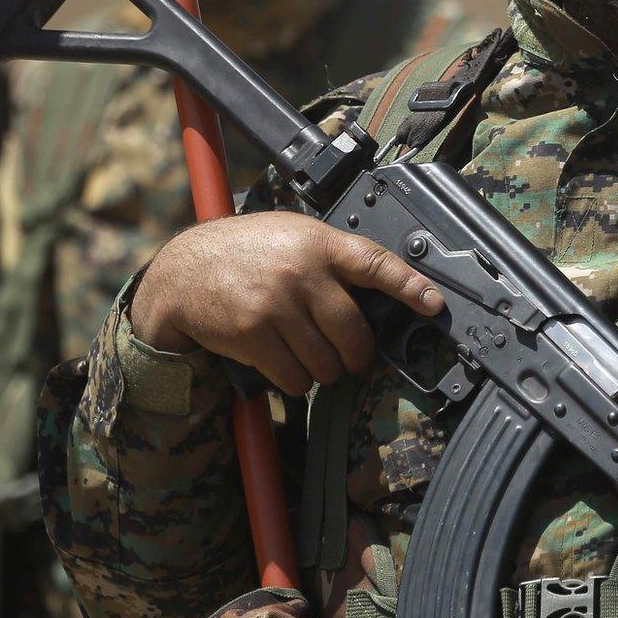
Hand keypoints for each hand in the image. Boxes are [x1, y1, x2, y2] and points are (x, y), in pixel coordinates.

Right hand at [129, 211, 444, 395]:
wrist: (183, 273)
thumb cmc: (244, 253)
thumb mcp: (291, 235)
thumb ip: (329, 258)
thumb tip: (378, 294)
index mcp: (317, 243)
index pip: (375, 262)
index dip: (409, 285)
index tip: (434, 304)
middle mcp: (300, 271)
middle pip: (354, 332)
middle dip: (357, 356)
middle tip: (352, 359)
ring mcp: (276, 303)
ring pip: (326, 363)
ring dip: (322, 371)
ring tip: (305, 354)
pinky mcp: (254, 334)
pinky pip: (295, 378)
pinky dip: (296, 382)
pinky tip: (284, 365)